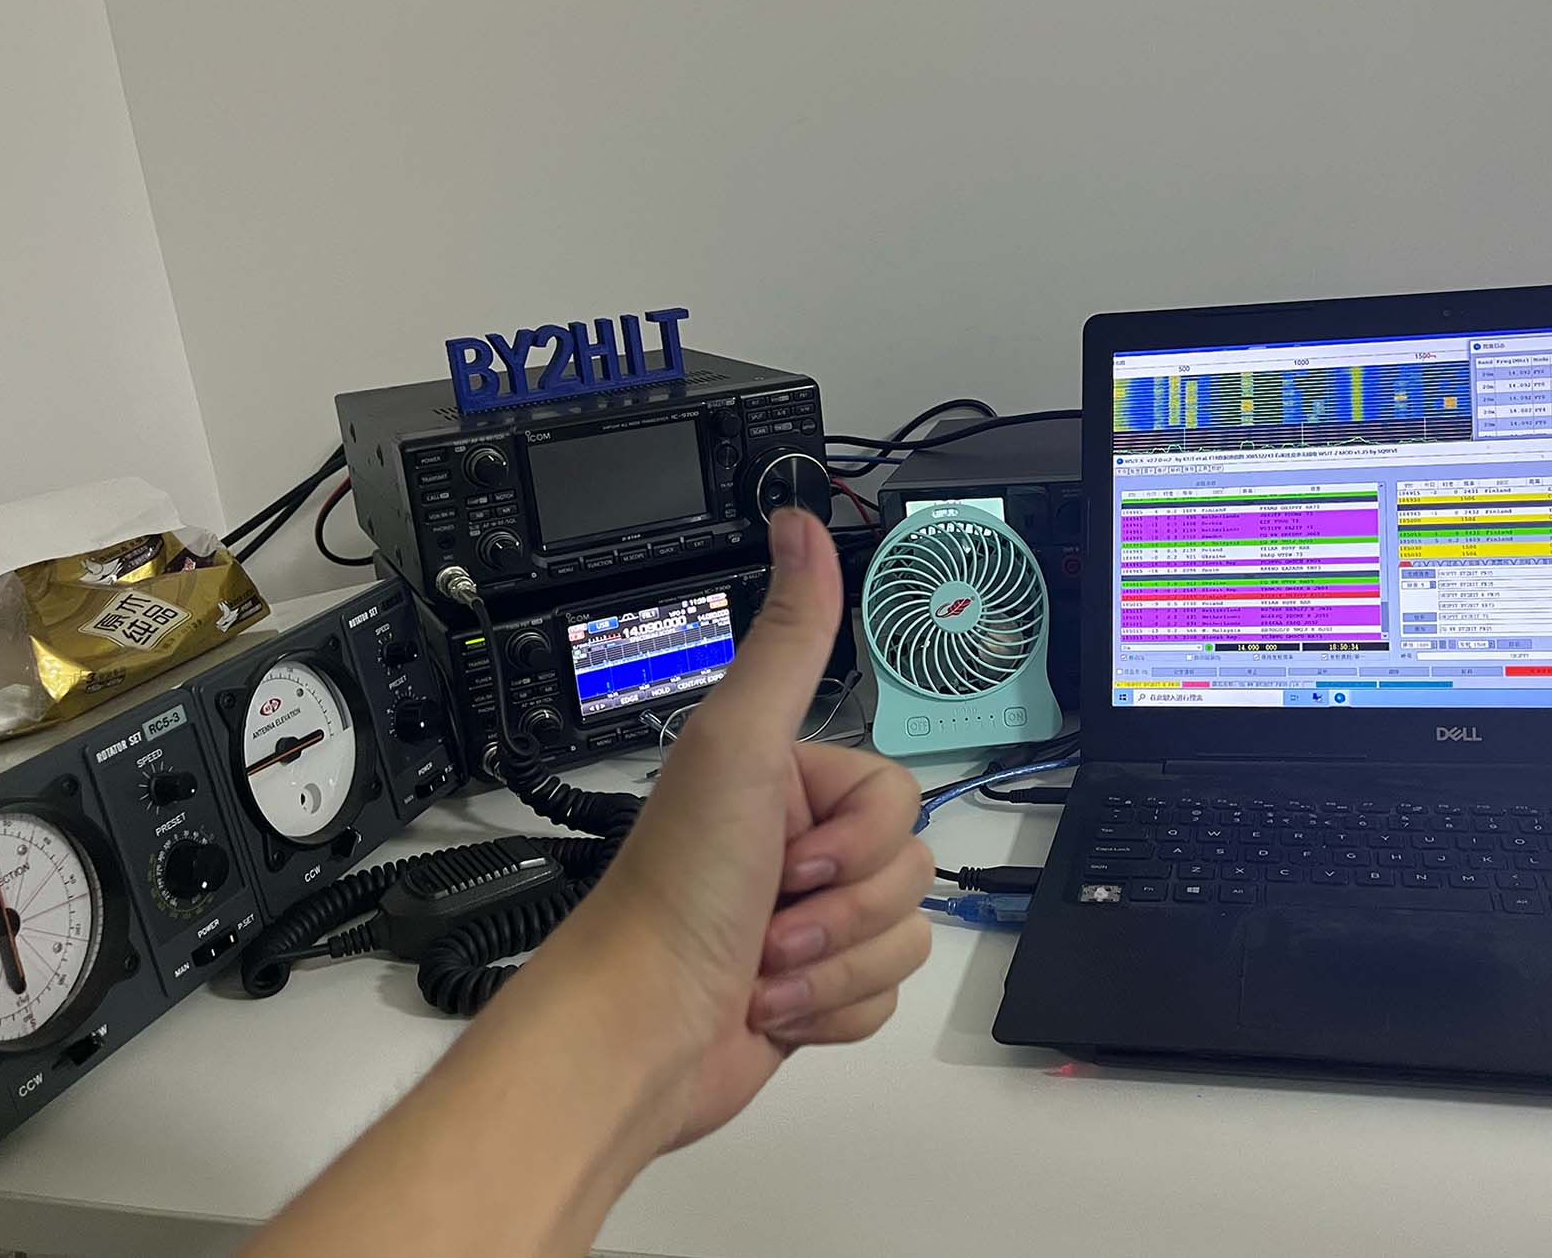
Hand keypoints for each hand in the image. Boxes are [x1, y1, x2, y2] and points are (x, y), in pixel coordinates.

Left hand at [561, 508, 931, 1148]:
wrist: (641, 1031)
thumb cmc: (678, 887)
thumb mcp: (738, 745)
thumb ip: (789, 641)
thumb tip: (800, 520)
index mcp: (790, 780)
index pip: (896, 797)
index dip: (857, 839)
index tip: (789, 856)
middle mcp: (801, 843)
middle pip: (910, 868)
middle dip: (843, 910)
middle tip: (769, 914)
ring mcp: (811, 920)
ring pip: (903, 936)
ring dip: (832, 965)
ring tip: (762, 968)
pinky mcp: (816, 990)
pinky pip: (882, 996)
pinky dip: (829, 1010)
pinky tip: (772, 1007)